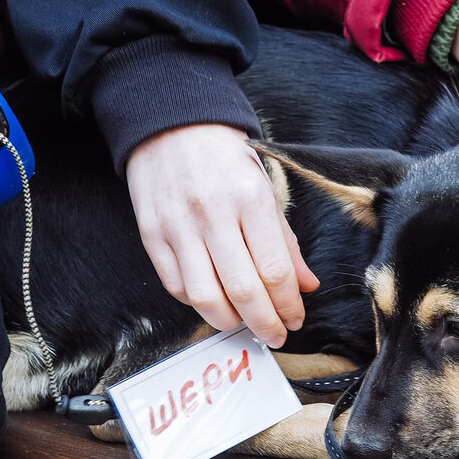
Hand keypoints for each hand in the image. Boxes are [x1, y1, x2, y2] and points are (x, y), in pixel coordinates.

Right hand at [126, 124, 319, 346]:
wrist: (171, 124)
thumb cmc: (224, 157)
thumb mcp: (265, 187)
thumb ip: (286, 241)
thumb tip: (306, 286)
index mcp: (250, 199)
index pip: (276, 269)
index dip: (289, 304)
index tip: (295, 319)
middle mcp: (213, 214)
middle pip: (244, 290)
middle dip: (265, 323)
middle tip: (275, 334)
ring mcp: (178, 226)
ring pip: (205, 297)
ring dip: (229, 321)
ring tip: (244, 323)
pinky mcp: (152, 234)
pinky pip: (176, 286)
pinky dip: (197, 304)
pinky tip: (214, 302)